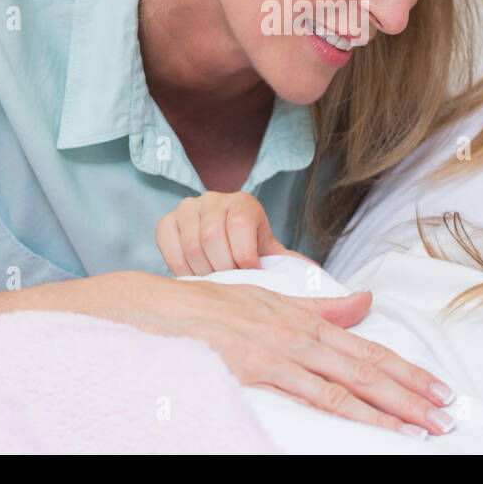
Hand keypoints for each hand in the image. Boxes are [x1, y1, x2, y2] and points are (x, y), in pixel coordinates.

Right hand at [106, 272, 455, 437]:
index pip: (367, 349)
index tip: (437, 387)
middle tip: (446, 414)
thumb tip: (365, 302)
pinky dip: (349, 413)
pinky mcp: (260, 372)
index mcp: (305, 318)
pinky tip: (371, 425)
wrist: (159, 308)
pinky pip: (313, 398)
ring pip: (348, 387)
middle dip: (410, 394)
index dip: (406, 370)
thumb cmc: (210, 305)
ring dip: (390, 409)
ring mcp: (282, 354)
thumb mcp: (270, 298)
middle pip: (367, 369)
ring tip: (422, 427)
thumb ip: (320, 308)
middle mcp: (300, 335)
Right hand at [156, 190, 318, 275]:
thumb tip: (315, 277)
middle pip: (212, 238)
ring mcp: (187, 208)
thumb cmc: (250, 252)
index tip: (250, 274)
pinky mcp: (166, 222)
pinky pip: (170, 251)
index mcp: (243, 203)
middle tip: (231, 284)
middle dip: (223, 269)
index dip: (245, 257)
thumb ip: (289, 264)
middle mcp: (213, 199)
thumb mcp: (270, 253)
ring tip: (215, 282)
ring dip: (204, 273)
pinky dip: (182, 270)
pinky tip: (195, 277)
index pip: (239, 226)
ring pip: (192, 247)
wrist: (223, 242)